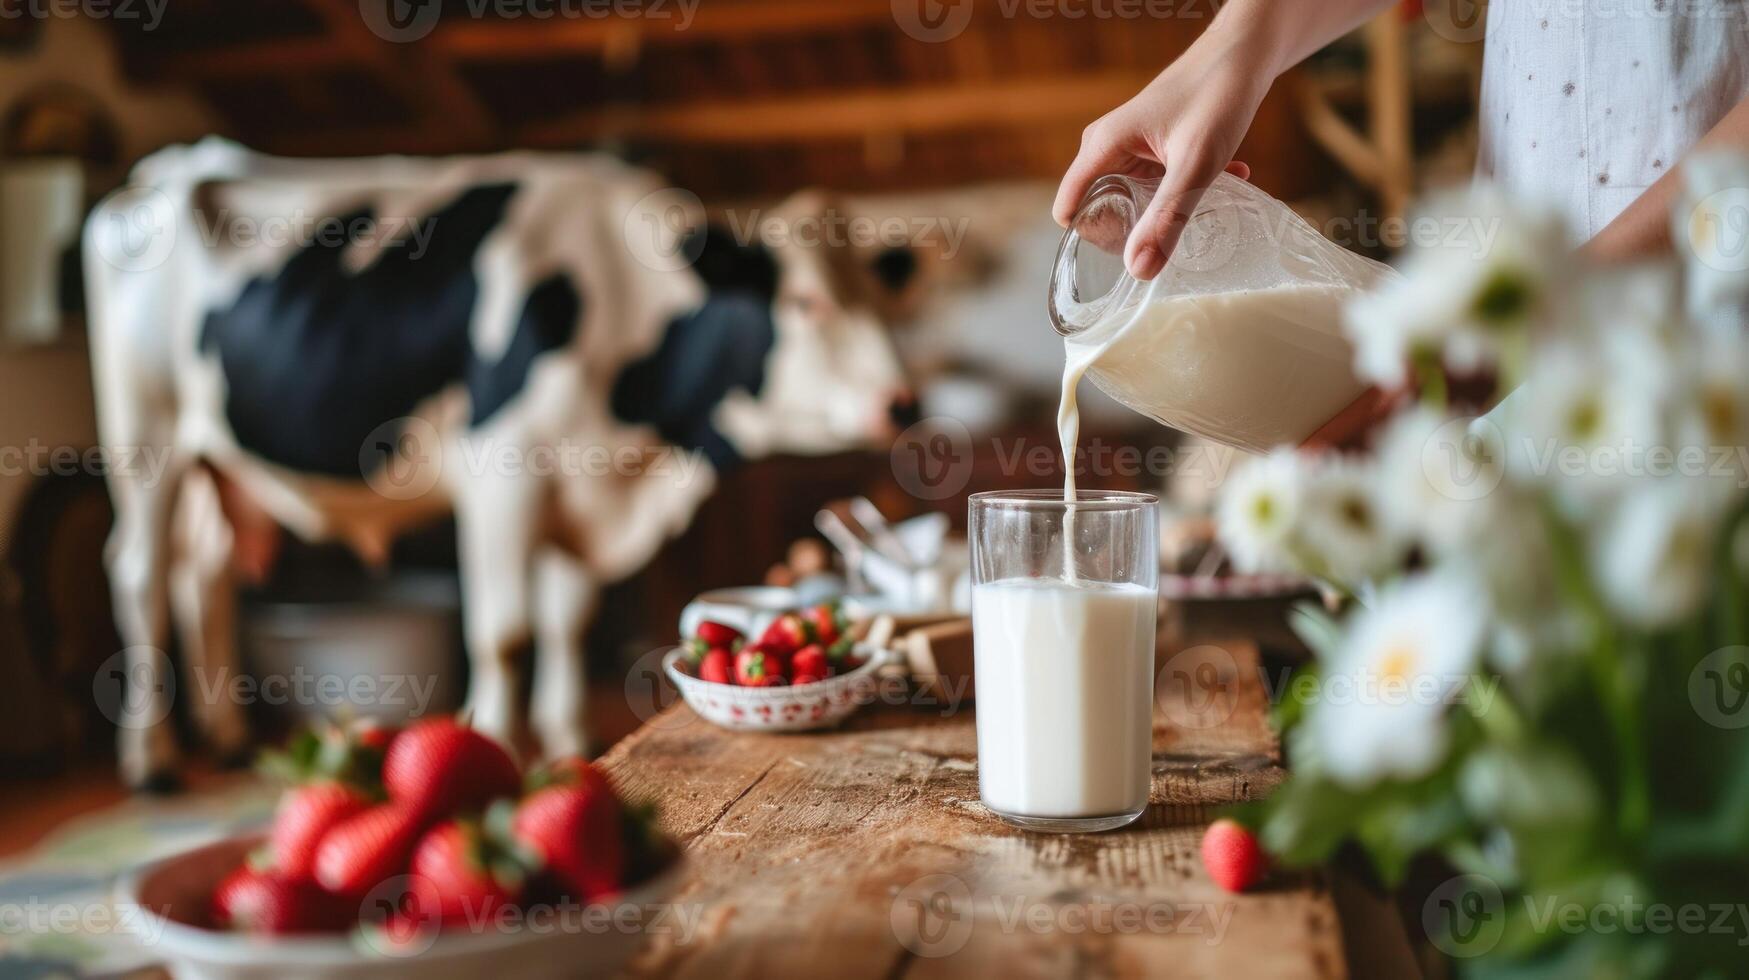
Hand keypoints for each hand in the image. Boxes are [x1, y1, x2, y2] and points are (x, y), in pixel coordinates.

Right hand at [1053, 29, 1275, 280]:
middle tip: (1179, 230)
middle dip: (1138, 228)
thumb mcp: (1196, 165)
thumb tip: (1138, 270)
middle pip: (1100, 208)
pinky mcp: (1150, 146)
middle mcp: (1107, 146)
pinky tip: (1227, 180)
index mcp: (1102, 147)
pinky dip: (1187, 188)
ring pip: (1133, 198)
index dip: (1095, 238)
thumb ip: (1168, 217)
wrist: (1245, 55)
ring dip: (1168, 208)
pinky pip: (1156, 183)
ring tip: (1207, 202)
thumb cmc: (1217, 96)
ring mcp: (1128, 146)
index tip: (1135, 248)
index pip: (1069, 209)